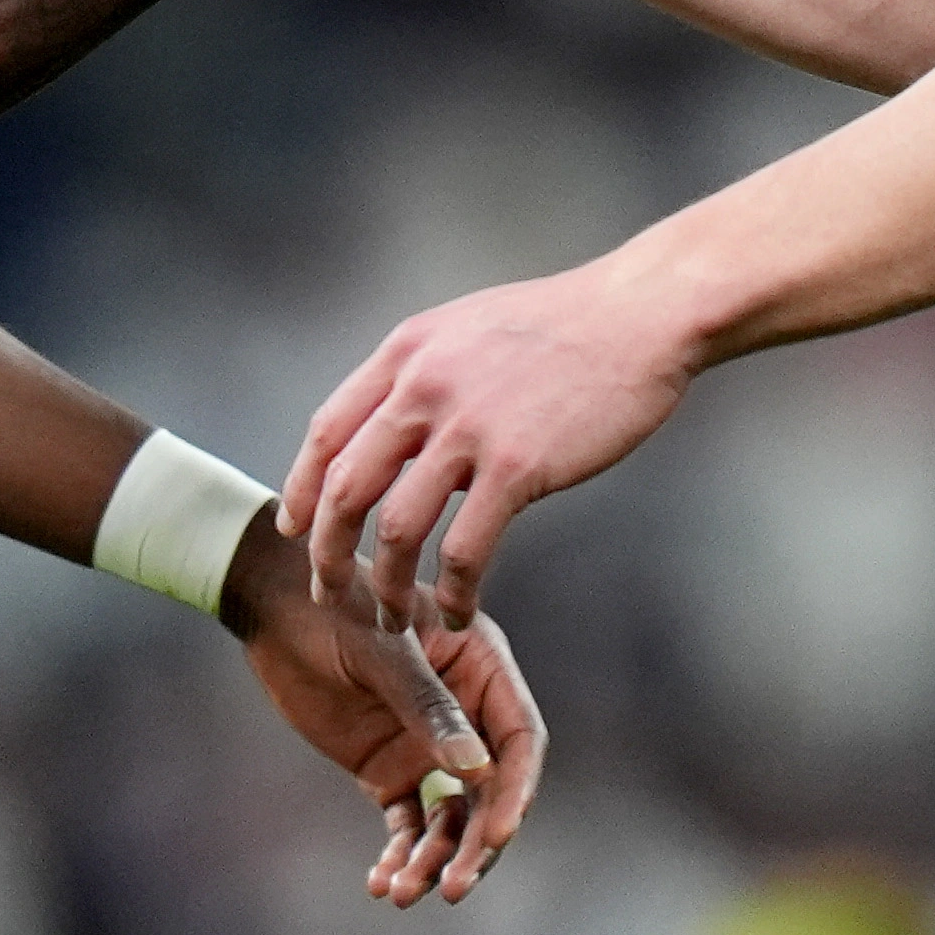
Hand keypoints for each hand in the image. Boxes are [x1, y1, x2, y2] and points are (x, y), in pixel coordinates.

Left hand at [216, 511, 546, 904]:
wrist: (274, 610)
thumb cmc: (335, 607)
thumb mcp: (382, 650)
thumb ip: (428, 707)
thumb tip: (479, 771)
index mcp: (481, 668)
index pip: (519, 740)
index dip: (515, 791)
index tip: (498, 835)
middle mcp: (465, 714)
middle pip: (491, 794)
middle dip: (476, 845)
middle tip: (454, 887)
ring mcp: (427, 747)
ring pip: (451, 819)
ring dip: (434, 860)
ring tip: (403, 891)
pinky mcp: (389, 771)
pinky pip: (408, 824)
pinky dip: (400, 855)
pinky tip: (381, 882)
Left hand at [280, 260, 699, 636]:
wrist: (638, 314)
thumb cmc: (565, 324)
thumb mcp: (468, 328)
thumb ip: (424, 372)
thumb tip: (394, 423)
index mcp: (406, 352)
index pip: (327, 431)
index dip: (303, 489)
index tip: (296, 529)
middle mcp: (423, 386)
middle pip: (345, 487)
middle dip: (328, 553)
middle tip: (331, 593)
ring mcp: (468, 426)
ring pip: (395, 528)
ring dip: (385, 586)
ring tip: (394, 620)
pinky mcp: (517, 465)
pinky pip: (464, 548)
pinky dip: (451, 591)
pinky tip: (456, 609)